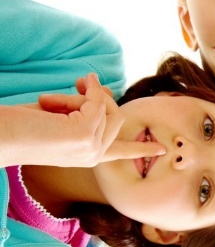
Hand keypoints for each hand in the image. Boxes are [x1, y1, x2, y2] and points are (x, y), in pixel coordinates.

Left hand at [0, 73, 164, 168]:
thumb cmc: (20, 127)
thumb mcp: (61, 117)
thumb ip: (86, 108)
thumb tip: (104, 89)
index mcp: (87, 157)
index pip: (121, 152)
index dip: (142, 149)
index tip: (162, 150)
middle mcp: (93, 156)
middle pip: (116, 115)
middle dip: (92, 99)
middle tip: (62, 94)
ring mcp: (92, 148)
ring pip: (106, 107)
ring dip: (79, 96)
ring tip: (48, 102)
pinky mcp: (87, 136)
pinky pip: (96, 102)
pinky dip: (82, 92)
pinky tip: (57, 97)